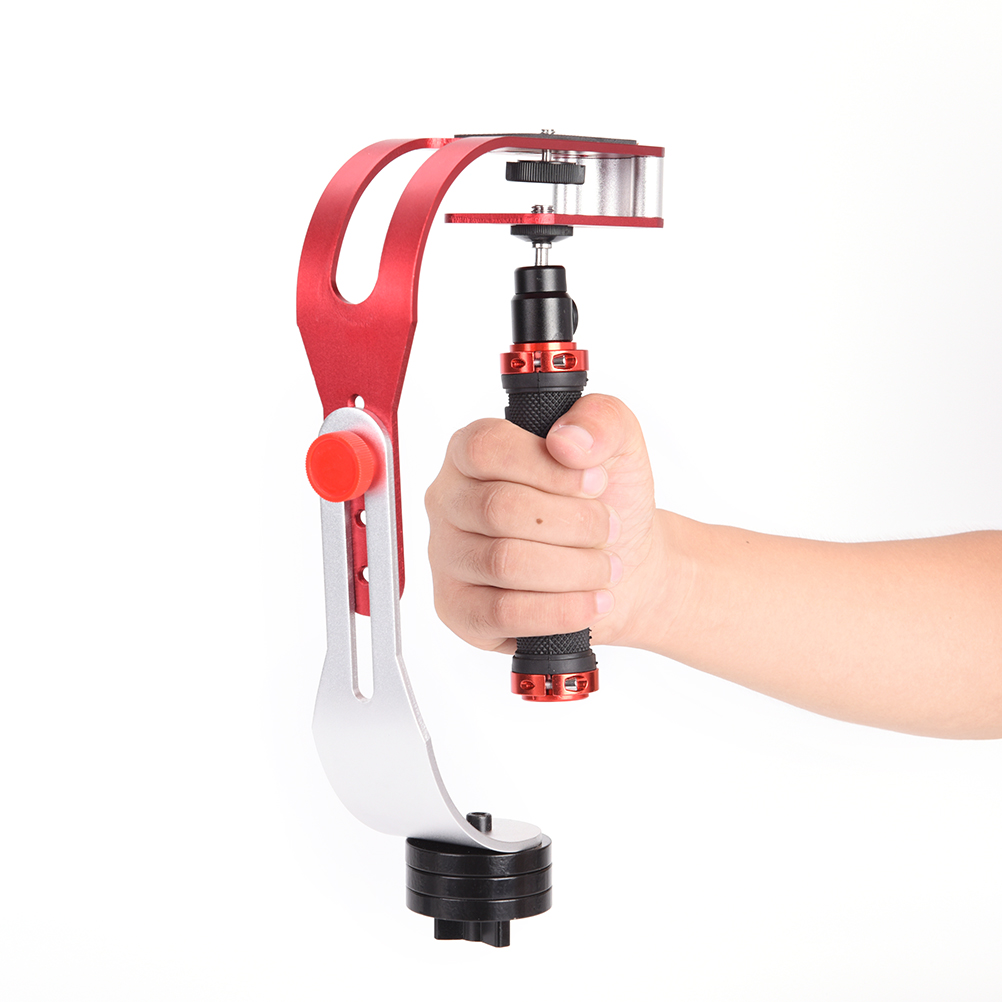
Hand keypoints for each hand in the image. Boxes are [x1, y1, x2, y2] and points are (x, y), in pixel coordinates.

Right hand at [425, 394, 666, 654]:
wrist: (627, 564)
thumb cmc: (608, 502)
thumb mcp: (620, 445)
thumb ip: (601, 420)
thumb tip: (566, 440)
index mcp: (471, 451)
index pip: (485, 449)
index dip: (547, 469)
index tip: (596, 483)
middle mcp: (449, 501)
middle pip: (499, 509)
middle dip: (572, 523)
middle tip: (608, 529)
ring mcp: (447, 558)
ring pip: (503, 563)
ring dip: (572, 568)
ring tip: (605, 567)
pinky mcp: (459, 609)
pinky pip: (502, 613)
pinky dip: (559, 610)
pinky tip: (590, 601)